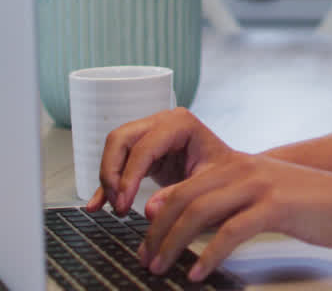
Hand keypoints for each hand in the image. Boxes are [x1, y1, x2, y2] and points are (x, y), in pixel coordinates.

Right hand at [84, 107, 230, 215]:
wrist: (235, 174)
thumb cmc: (228, 174)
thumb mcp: (208, 183)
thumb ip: (180, 193)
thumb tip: (148, 209)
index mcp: (180, 123)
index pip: (144, 146)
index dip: (129, 175)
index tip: (123, 202)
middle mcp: (162, 122)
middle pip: (121, 139)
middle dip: (112, 172)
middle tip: (116, 203)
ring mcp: (151, 133)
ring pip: (115, 148)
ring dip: (107, 178)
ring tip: (111, 207)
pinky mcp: (145, 151)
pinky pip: (118, 163)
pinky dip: (107, 184)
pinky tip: (97, 205)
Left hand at [85, 107, 331, 281]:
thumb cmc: (310, 205)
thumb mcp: (262, 197)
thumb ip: (228, 204)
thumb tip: (191, 225)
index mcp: (236, 165)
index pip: (183, 187)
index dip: (157, 217)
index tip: (144, 243)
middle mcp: (243, 169)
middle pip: (184, 200)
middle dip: (157, 233)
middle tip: (146, 260)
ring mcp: (259, 186)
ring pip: (200, 213)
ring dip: (174, 244)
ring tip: (162, 268)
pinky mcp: (275, 206)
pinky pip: (231, 232)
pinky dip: (209, 256)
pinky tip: (198, 273)